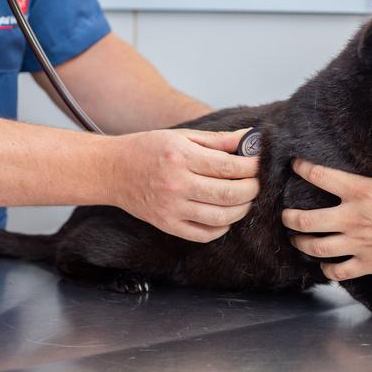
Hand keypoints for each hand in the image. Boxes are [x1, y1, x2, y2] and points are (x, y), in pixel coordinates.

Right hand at [109, 128, 259, 242]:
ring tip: (245, 199)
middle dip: (251, 189)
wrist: (112, 170)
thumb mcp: (183, 136)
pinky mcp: (167, 225)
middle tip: (256, 183)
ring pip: (221, 217)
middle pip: (229, 194)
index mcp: (182, 157)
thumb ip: (219, 140)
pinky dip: (222, 228)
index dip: (251, 167)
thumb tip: (250, 138)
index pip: (229, 166)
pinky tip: (225, 215)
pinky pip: (204, 235)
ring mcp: (172, 208)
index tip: (258, 164)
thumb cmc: (148, 149)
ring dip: (241, 209)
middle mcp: (177, 184)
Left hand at [282, 160, 371, 279]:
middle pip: (305, 219)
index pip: (320, 176)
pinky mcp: (368, 264)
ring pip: (315, 246)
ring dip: (301, 243)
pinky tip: (326, 264)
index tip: (295, 166)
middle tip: (286, 214)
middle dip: (289, 217)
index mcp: (363, 190)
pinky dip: (327, 269)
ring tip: (297, 239)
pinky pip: (338, 270)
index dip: (303, 168)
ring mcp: (359, 243)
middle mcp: (354, 217)